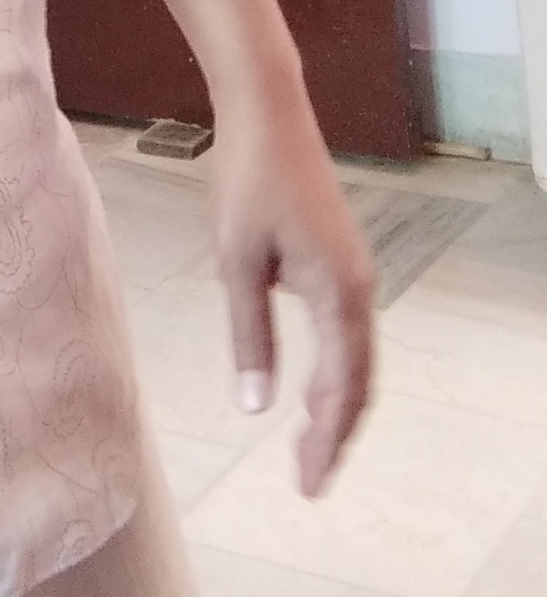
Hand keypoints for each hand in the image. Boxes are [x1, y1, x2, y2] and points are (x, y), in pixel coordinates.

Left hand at [208, 92, 375, 494]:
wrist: (266, 111)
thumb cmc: (247, 180)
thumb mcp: (237, 262)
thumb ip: (250, 336)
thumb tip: (256, 406)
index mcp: (338, 293)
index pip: (342, 388)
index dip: (326, 440)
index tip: (308, 485)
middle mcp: (358, 286)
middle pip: (355, 379)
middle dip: (333, 433)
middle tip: (307, 480)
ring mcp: (351, 271)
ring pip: (352, 357)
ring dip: (333, 403)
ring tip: (306, 447)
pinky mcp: (337, 259)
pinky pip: (343, 331)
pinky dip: (331, 369)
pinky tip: (309, 387)